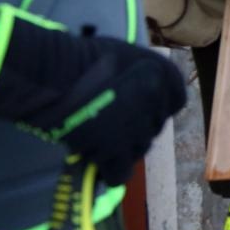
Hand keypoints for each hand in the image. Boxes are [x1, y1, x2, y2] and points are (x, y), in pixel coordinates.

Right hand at [0, 10, 186, 186]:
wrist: (55, 75)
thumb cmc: (83, 58)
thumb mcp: (123, 57)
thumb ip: (138, 76)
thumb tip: (135, 90)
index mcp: (164, 75)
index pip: (175, 102)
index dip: (155, 108)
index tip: (137, 108)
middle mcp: (158, 102)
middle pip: (153, 127)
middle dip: (135, 128)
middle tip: (109, 124)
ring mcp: (138, 128)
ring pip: (138, 150)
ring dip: (121, 149)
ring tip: (97, 139)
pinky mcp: (115, 150)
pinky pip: (120, 172)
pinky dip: (109, 171)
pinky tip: (97, 163)